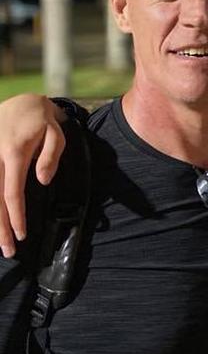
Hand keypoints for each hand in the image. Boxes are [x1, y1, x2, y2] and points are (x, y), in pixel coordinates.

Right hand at [0, 94, 66, 256]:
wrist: (23, 102)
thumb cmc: (42, 121)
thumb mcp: (56, 134)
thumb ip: (50, 157)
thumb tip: (42, 181)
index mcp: (14, 153)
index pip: (12, 192)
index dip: (16, 216)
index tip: (21, 234)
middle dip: (0, 227)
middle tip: (7, 250)